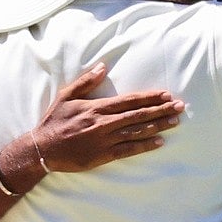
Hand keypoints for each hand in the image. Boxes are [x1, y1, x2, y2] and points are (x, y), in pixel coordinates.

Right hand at [35, 62, 184, 170]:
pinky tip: (159, 142)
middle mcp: (103, 123)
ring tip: (174, 121)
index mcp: (97, 108)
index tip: (166, 94)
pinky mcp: (103, 156)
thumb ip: (86, 81)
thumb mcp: (66, 95)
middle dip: (161, 110)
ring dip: (158, 126)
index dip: (149, 97)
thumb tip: (102, 66)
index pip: (129, 100)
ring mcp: (104, 140)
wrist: (42, 148)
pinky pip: (128, 150)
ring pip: (136, 132)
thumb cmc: (54, 120)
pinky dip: (144, 145)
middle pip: (138, 115)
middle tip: (179, 107)